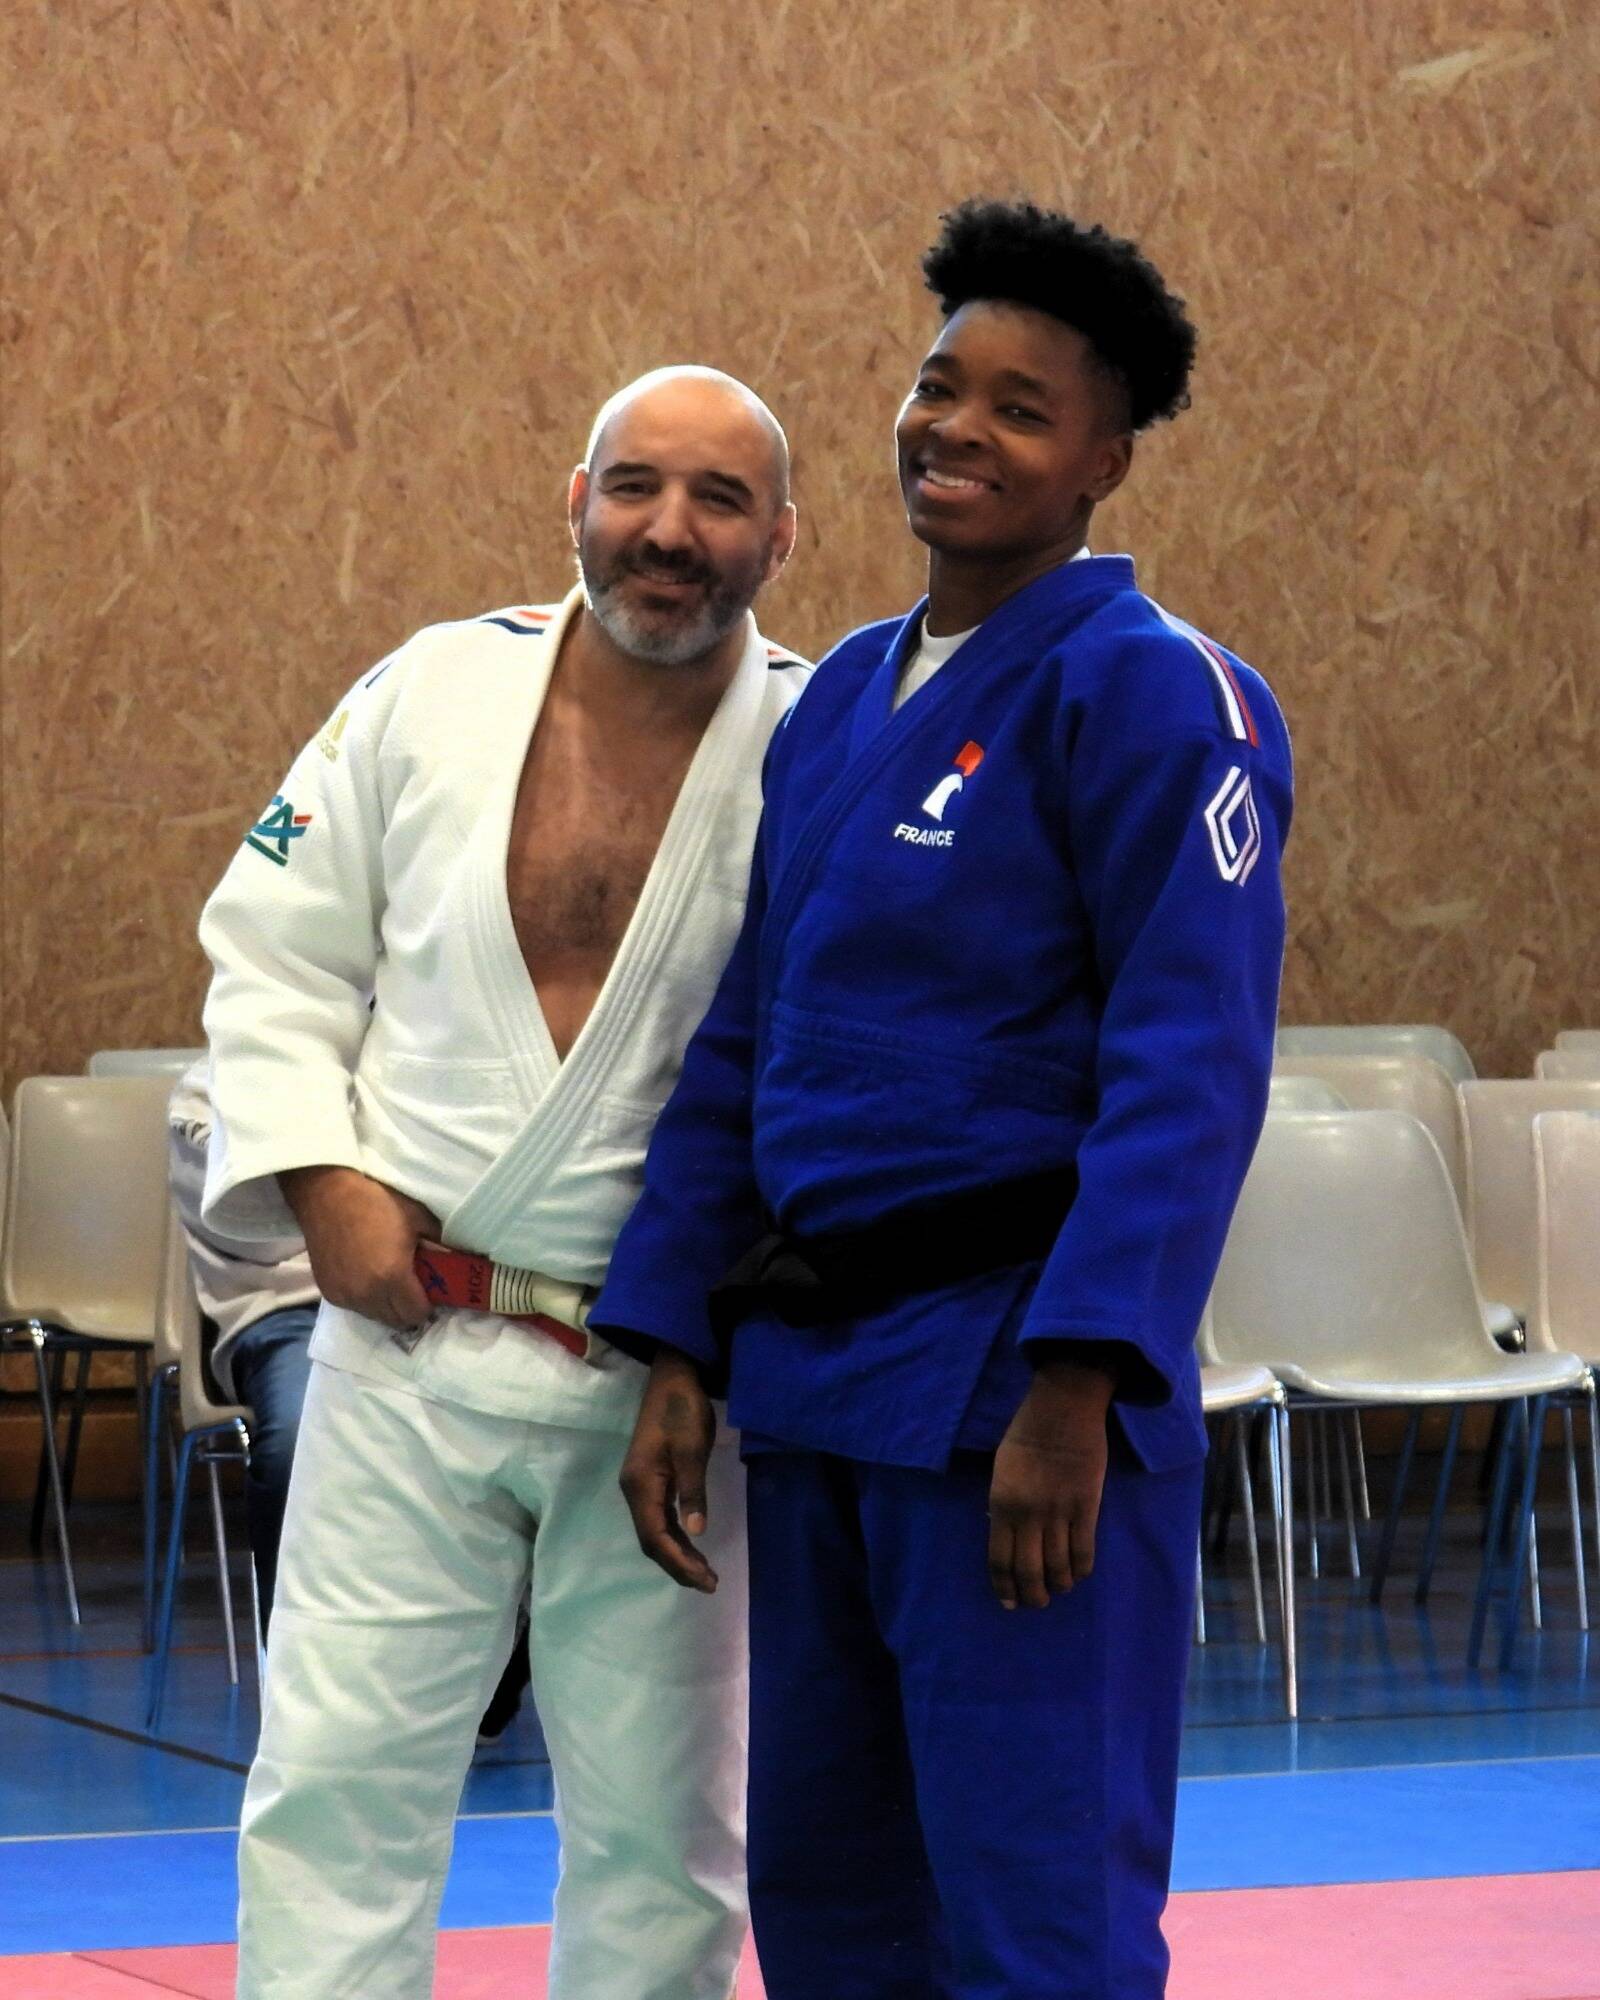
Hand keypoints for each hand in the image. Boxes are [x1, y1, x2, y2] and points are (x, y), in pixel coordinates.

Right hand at [279, 1164, 440, 1332]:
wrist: (327, 1194)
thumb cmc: (376, 1202)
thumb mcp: (417, 1217)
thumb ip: (438, 1243)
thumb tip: (453, 1258)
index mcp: (392, 1277)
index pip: (416, 1314)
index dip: (427, 1305)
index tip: (430, 1290)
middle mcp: (367, 1295)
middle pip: (397, 1321)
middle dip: (409, 1308)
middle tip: (413, 1287)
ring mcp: (345, 1296)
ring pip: (375, 1317)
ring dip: (387, 1306)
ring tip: (389, 1282)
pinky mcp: (328, 1293)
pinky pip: (356, 1307)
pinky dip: (366, 1300)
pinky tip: (368, 1278)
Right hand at [619, 1348, 718, 1593]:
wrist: (672, 1377)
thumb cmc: (683, 1410)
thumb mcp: (691, 1448)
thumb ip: (692, 1489)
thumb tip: (696, 1531)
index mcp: (640, 1484)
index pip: (656, 1536)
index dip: (679, 1561)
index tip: (705, 1579)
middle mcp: (634, 1490)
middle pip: (652, 1540)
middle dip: (678, 1565)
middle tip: (709, 1583)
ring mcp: (640, 1485)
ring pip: (654, 1531)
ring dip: (677, 1554)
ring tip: (704, 1573)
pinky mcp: (650, 1479)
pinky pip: (658, 1518)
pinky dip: (675, 1536)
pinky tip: (691, 1544)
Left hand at [987, 1358, 1111, 1610]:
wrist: (1062, 1409)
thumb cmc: (1026, 1434)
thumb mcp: (1001, 1470)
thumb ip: (1003, 1505)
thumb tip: (1009, 1536)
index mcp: (1001, 1504)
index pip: (1000, 1559)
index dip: (1004, 1587)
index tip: (1009, 1602)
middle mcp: (1028, 1515)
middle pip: (1029, 1571)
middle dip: (1032, 1595)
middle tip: (1037, 1602)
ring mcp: (1059, 1513)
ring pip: (1059, 1566)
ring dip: (1059, 1585)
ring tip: (1060, 1589)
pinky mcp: (1087, 1507)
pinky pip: (1084, 1550)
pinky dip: (1081, 1568)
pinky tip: (1079, 1573)